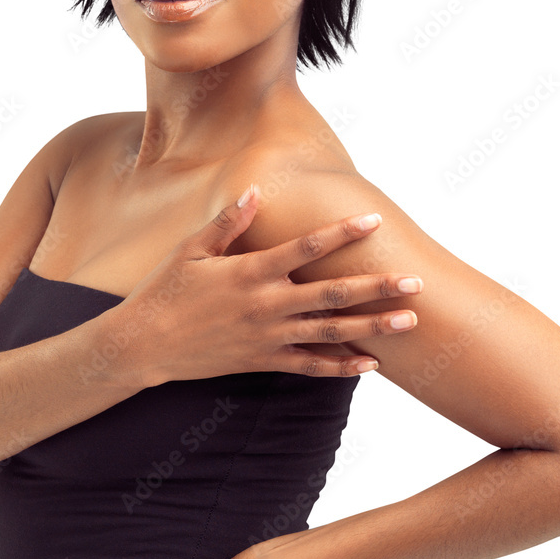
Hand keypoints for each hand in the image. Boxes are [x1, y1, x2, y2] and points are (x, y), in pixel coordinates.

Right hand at [118, 183, 420, 387]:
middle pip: (332, 294)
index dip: (342, 232)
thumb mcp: (190, 248)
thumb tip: (256, 191)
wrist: (144, 343)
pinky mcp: (263, 361)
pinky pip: (310, 367)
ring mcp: (268, 337)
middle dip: (377, 287)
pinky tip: (370, 364)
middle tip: (415, 281)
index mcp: (250, 271)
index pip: (306, 248)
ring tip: (410, 322)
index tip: (373, 220)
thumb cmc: (165, 289)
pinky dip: (341, 366)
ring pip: (331, 332)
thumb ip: (227, 222)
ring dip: (373, 326)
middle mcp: (266, 305)